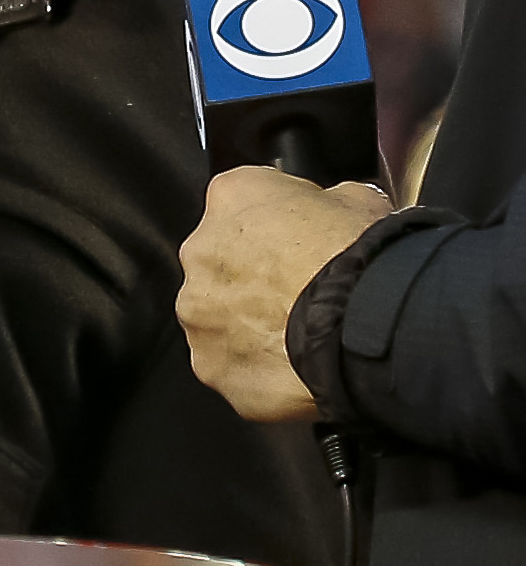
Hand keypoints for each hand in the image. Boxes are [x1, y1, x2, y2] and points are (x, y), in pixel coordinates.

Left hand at [177, 168, 391, 420]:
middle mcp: (200, 250)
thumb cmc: (359, 259)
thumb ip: (329, 200)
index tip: (301, 244)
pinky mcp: (211, 363)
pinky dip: (255, 369)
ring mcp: (199, 313)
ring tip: (297, 337)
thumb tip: (336, 207)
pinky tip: (291, 369)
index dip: (277, 227)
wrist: (366, 324)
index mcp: (231, 196)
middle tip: (298, 295)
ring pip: (217, 318)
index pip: (243, 203)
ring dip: (248, 325)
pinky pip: (230, 366)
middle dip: (254, 278)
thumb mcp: (358, 200)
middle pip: (221, 263)